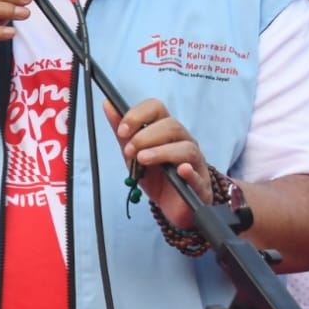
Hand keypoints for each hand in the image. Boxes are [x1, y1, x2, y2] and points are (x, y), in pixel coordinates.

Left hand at [105, 98, 209, 227]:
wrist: (171, 204)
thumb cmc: (156, 175)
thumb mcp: (133, 153)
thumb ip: (122, 131)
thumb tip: (108, 104)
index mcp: (166, 130)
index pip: (156, 108)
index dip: (137, 115)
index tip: (122, 131)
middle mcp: (184, 141)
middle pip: (171, 126)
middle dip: (145, 136)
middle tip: (129, 151)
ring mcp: (195, 161)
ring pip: (186, 147)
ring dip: (161, 152)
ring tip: (143, 160)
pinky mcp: (200, 183)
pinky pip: (197, 174)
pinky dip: (188, 171)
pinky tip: (180, 170)